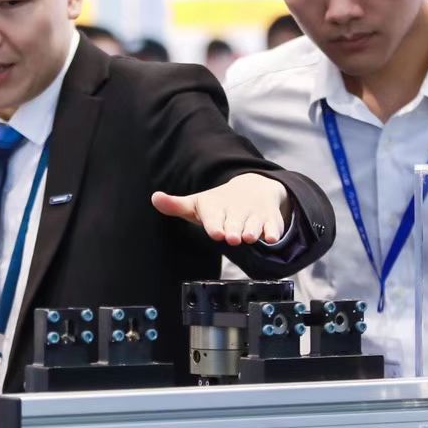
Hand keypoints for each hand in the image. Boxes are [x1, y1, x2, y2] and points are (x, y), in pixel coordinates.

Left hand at [152, 173, 291, 245]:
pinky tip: (272, 237)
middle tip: (232, 238)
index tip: (217, 232)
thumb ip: (176, 205)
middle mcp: (236, 211)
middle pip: (235, 223)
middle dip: (234, 230)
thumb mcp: (198, 205)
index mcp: (216, 208)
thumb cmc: (219, 205)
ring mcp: (254, 215)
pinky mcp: (270, 220)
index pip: (214, 218)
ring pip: (254, 224)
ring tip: (250, 237)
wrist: (253, 189)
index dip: (215, 225)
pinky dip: (273, 231)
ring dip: (252, 230)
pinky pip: (273, 226)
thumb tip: (154, 197)